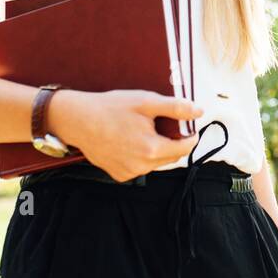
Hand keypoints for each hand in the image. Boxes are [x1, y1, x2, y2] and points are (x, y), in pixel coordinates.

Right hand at [48, 89, 204, 180]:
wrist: (79, 120)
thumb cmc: (112, 108)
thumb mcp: (146, 101)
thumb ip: (176, 107)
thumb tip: (199, 111)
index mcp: (152, 149)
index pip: (185, 148)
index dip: (191, 137)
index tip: (190, 127)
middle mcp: (142, 166)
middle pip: (172, 157)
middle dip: (174, 142)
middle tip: (165, 125)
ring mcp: (129, 173)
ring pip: (156, 163)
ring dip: (158, 150)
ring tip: (143, 131)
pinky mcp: (119, 175)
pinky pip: (140, 167)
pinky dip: (142, 157)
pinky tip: (130, 142)